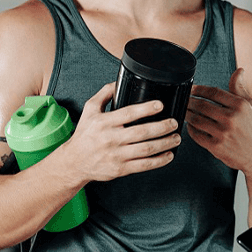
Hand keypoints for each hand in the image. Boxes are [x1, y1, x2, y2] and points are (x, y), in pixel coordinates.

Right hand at [59, 82, 179, 184]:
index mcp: (104, 123)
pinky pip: (143, 165)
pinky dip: (159, 161)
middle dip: (162, 127)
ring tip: (176, 138)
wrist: (74, 162)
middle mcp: (110, 139)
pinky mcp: (120, 169)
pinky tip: (169, 155)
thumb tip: (118, 82)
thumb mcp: (89, 110)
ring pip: (146, 149)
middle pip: (142, 132)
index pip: (128, 113)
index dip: (146, 108)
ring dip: (165, 143)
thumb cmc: (84, 135)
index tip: (160, 105)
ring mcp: (116, 155)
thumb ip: (104, 94)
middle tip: (174, 123)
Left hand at [186, 68, 251, 173]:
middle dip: (189, 100)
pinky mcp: (216, 147)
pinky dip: (191, 129)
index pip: (213, 92)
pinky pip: (197, 135)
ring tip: (185, 110)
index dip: (199, 89)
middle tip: (184, 98)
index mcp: (240, 105)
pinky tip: (191, 125)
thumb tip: (239, 71)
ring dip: (188, 113)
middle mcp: (231, 118)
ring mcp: (223, 133)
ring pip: (196, 119)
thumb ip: (241, 89)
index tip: (192, 88)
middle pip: (201, 105)